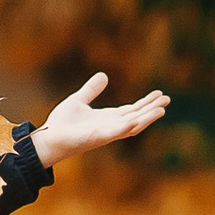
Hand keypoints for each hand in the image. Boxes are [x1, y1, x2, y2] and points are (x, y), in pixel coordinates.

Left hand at [33, 73, 171, 165]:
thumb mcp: (78, 101)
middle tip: (167, 99)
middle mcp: (109, 127)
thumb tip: (104, 75)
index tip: (160, 94)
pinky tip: (134, 121)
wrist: (47, 138)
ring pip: (130, 127)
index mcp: (107, 118)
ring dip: (145, 119)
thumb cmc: (62, 124)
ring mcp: (104, 134)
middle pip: (136, 117)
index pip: (131, 110)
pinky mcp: (95, 138)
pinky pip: (112, 134)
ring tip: (161, 110)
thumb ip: (91, 90)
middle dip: (151, 109)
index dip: (146, 103)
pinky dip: (123, 128)